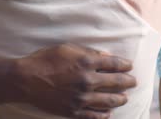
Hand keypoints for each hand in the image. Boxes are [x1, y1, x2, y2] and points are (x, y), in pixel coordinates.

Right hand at [15, 43, 135, 118]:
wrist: (26, 79)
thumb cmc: (45, 59)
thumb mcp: (67, 48)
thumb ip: (88, 52)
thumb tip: (106, 56)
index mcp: (87, 62)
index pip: (114, 64)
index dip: (125, 65)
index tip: (129, 66)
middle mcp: (87, 81)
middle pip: (116, 83)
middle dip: (128, 82)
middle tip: (133, 82)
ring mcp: (82, 98)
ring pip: (109, 101)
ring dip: (120, 99)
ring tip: (124, 98)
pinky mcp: (74, 111)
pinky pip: (94, 115)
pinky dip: (104, 115)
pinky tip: (108, 113)